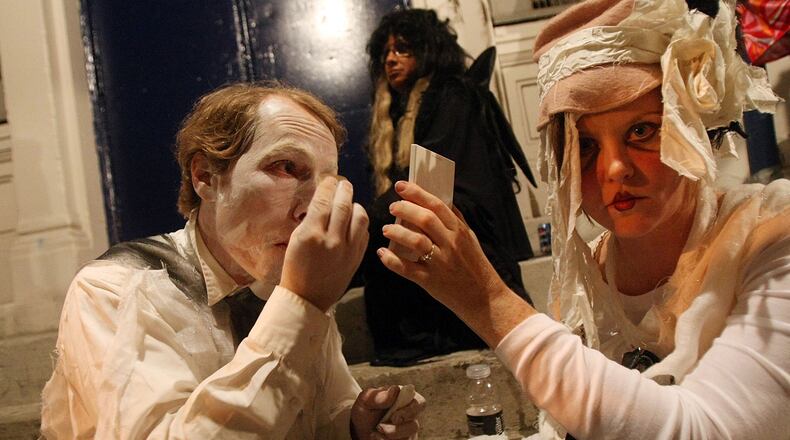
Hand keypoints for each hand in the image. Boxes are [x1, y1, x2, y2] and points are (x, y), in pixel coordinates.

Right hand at [281, 177, 368, 310]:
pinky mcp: (357, 258)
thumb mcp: (295, 240)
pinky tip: (353, 222)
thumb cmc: (295, 268)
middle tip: (343, 184)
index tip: (329, 180)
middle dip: (344, 189)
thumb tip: (323, 199)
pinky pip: (364, 233)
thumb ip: (311, 219)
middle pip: (343, 205)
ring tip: (350, 202)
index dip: (328, 186)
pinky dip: (360, 223)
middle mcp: (332, 240)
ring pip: (360, 217)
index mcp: (311, 234)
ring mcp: (347, 250)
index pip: (323, 200)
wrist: (307, 298)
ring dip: (355, 205)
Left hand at [351, 386, 424, 439]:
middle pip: (415, 425)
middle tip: (380, 428)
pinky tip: (377, 438)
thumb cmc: (365, 411)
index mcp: (404, 400)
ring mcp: (406, 432)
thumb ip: (379, 395)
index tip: (394, 417)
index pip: (419, 402)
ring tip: (374, 433)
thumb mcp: (365, 400)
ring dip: (390, 437)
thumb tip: (394, 390)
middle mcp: (409, 417)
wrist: (358, 431)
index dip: (411, 410)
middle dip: (398, 429)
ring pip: (408, 438)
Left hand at [376, 181, 507, 311]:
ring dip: (397, 233)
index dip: (417, 193)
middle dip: (405, 209)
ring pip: (416, 242)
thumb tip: (440, 199)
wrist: (485, 298)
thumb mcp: (470, 238)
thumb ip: (455, 220)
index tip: (401, 186)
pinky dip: (392, 261)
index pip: (437, 205)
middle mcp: (450, 245)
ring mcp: (440, 263)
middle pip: (425, 219)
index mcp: (459, 231)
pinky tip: (382, 254)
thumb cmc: (475, 266)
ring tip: (386, 229)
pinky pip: (407, 269)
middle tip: (392, 207)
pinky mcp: (431, 281)